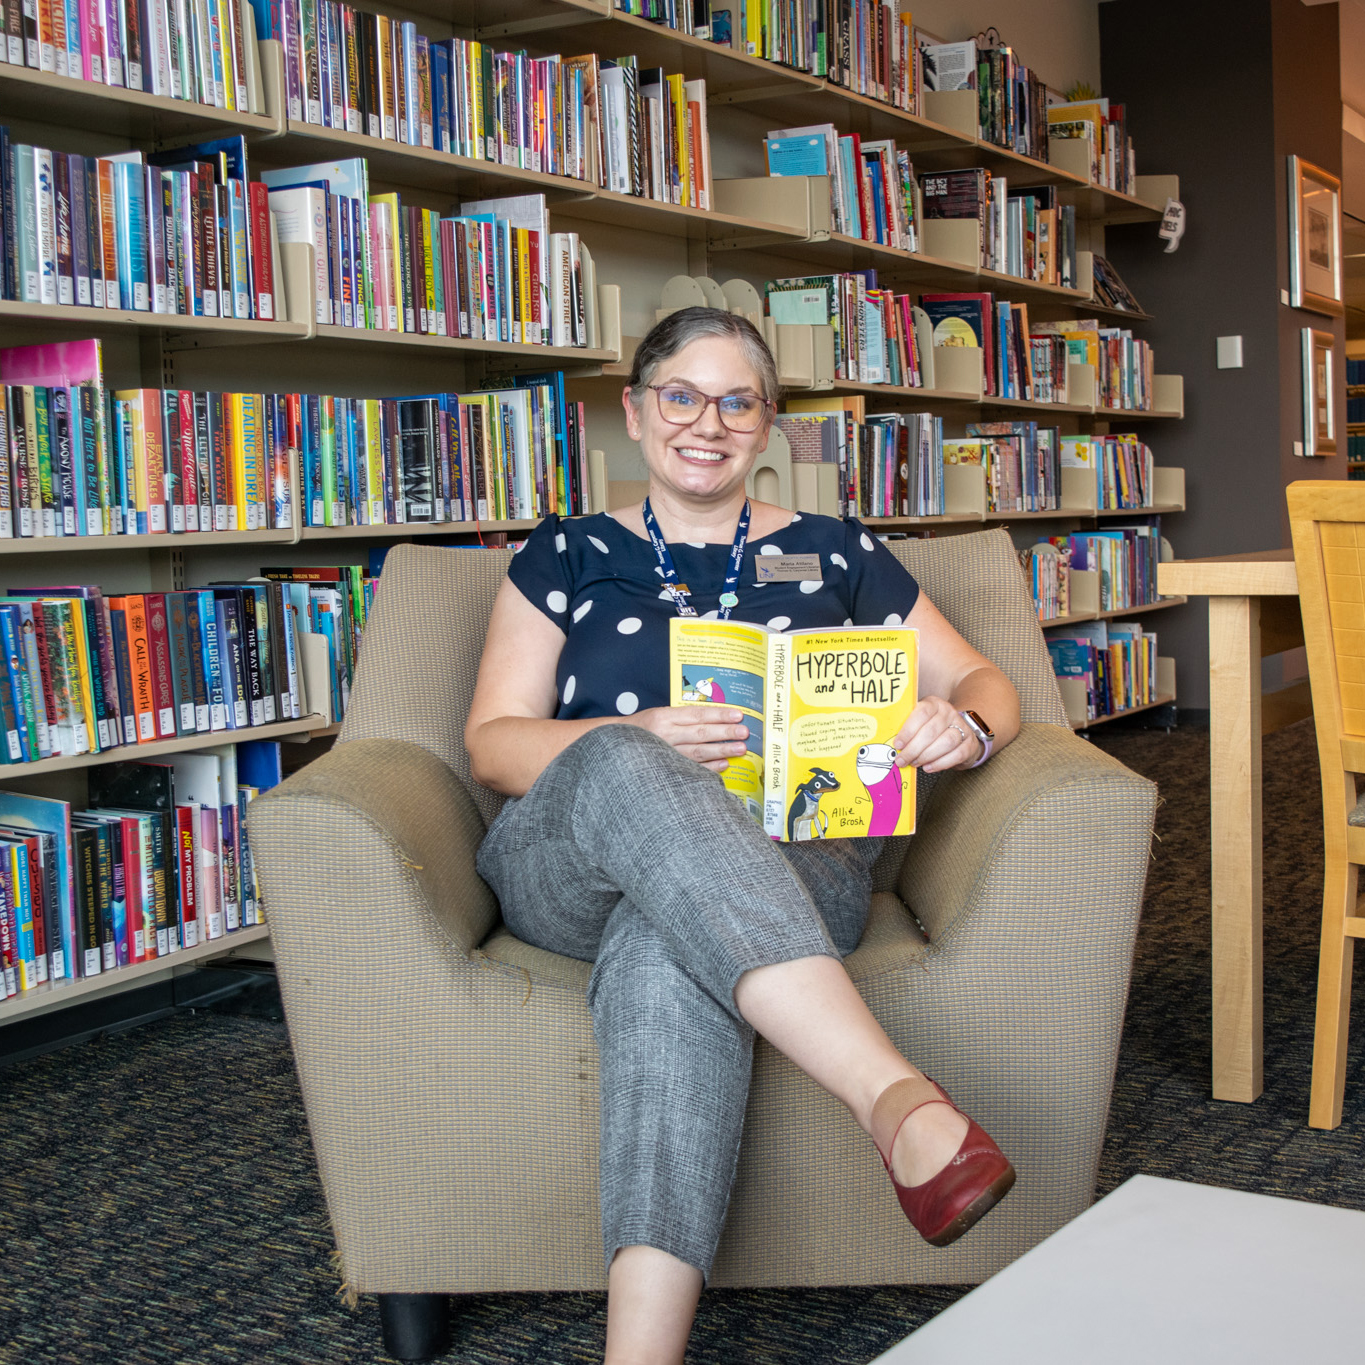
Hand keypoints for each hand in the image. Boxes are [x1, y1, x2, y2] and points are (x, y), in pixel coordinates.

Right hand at [634, 706, 749, 772]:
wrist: (614, 745)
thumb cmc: (642, 729)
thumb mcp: (659, 715)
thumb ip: (683, 717)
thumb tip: (716, 718)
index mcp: (664, 717)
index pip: (697, 714)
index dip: (719, 715)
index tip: (738, 715)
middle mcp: (665, 735)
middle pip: (701, 733)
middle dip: (725, 733)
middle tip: (744, 733)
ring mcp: (665, 754)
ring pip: (698, 752)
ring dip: (721, 751)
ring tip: (740, 749)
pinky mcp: (665, 770)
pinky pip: (691, 769)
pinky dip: (709, 768)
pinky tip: (724, 765)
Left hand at [891, 697, 982, 772]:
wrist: (958, 734)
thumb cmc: (931, 729)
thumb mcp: (919, 722)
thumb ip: (907, 728)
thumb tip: (890, 744)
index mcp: (934, 703)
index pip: (922, 712)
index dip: (908, 729)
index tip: (897, 744)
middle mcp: (949, 712)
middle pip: (931, 731)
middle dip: (913, 749)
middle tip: (902, 760)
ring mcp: (962, 727)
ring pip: (946, 742)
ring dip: (926, 756)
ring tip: (914, 763)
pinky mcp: (970, 743)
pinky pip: (956, 754)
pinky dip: (940, 763)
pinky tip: (928, 767)